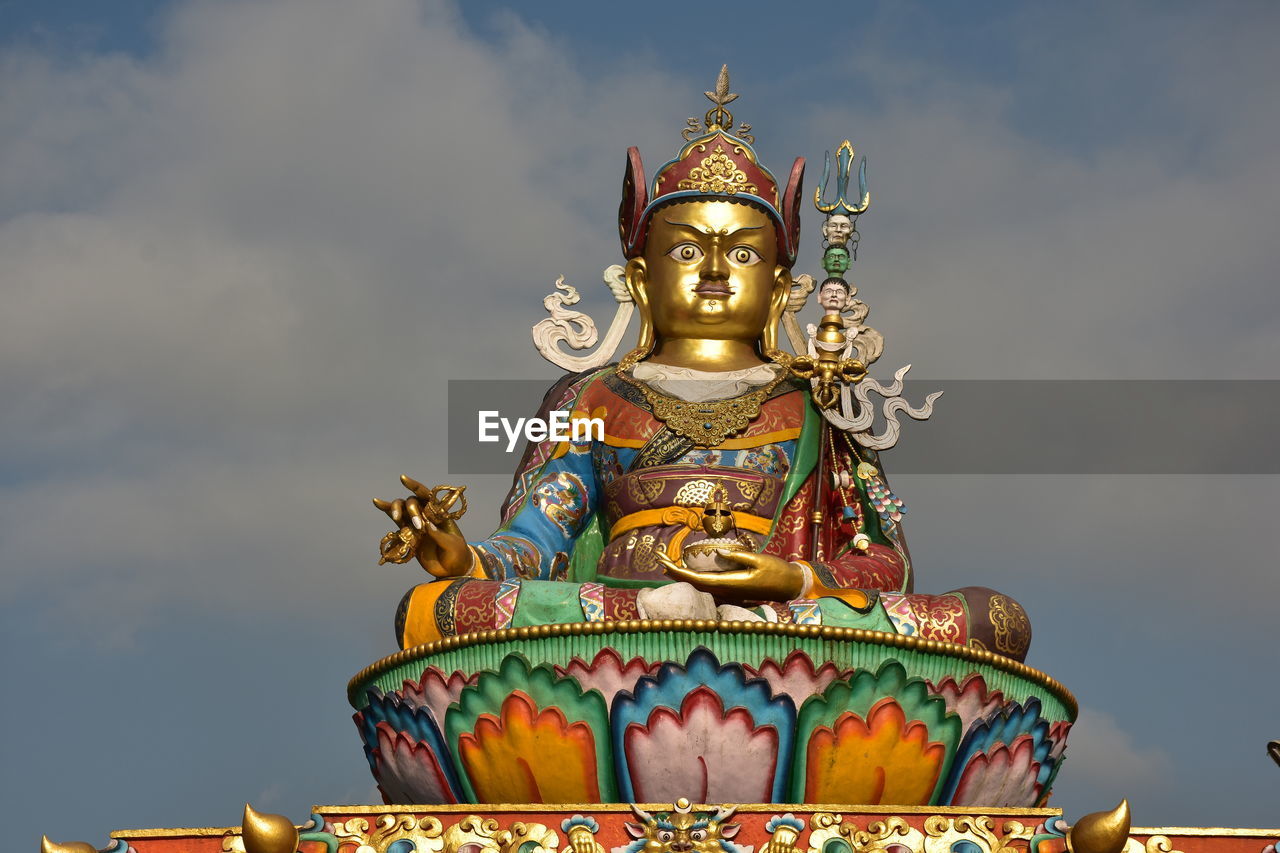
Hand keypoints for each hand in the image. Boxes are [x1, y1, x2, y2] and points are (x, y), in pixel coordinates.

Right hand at [373, 475, 472, 577]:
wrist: (451, 569)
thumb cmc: (457, 554)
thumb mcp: (452, 545)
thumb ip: (440, 535)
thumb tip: (427, 525)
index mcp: (440, 512)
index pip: (427, 495)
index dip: (415, 486)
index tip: (403, 479)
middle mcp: (427, 514)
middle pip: (413, 502)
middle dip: (412, 510)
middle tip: (419, 526)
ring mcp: (416, 523)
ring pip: (402, 508)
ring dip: (396, 509)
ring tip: (396, 517)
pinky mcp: (408, 534)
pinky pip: (397, 520)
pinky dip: (387, 510)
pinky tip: (376, 501)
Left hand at [655, 549, 804, 603]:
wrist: (791, 585)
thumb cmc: (777, 571)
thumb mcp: (759, 560)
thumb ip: (738, 556)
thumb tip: (717, 551)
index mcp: (730, 584)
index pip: (696, 579)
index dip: (677, 570)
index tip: (663, 560)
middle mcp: (726, 590)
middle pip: (693, 583)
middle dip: (674, 571)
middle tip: (658, 557)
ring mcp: (729, 591)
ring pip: (699, 585)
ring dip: (682, 574)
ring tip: (667, 563)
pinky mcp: (733, 589)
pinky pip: (708, 584)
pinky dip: (694, 576)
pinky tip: (688, 570)